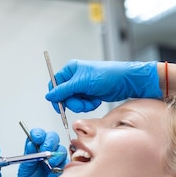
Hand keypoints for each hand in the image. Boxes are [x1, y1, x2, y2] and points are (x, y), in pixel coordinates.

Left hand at [16, 128, 66, 176]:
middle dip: (49, 142)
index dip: (39, 134)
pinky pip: (67, 163)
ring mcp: (56, 160)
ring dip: (56, 156)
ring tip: (50, 165)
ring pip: (61, 149)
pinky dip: (60, 168)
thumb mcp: (25, 170)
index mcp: (35, 150)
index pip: (38, 135)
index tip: (37, 138)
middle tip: (45, 150)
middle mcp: (46, 152)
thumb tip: (31, 143)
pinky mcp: (64, 169)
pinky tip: (52, 176)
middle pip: (53, 138)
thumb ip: (29, 156)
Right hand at [44, 60, 161, 112]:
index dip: (56, 96)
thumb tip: (49, 96)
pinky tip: (96, 100)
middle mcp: (75, 77)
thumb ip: (64, 90)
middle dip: (73, 102)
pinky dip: (88, 105)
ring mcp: (82, 86)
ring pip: (73, 102)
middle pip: (63, 96)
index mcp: (71, 70)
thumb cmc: (108, 76)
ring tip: (92, 101)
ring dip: (82, 105)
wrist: (126, 82)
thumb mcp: (83, 83)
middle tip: (82, 103)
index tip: (60, 106)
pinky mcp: (89, 94)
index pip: (55, 84)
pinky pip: (82, 104)